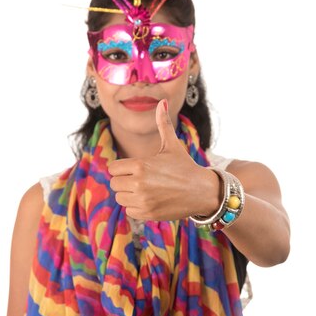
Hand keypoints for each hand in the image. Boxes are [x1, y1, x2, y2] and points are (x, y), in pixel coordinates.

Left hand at [107, 99, 220, 219]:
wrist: (202, 191)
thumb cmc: (185, 166)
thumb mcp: (172, 145)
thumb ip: (162, 124)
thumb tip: (161, 101)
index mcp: (140, 165)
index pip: (113, 169)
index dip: (122, 168)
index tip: (134, 169)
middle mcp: (139, 183)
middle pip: (114, 184)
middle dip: (125, 181)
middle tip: (142, 180)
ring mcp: (143, 200)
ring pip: (120, 198)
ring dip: (130, 195)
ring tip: (147, 190)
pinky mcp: (147, 214)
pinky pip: (129, 211)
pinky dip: (137, 207)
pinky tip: (151, 200)